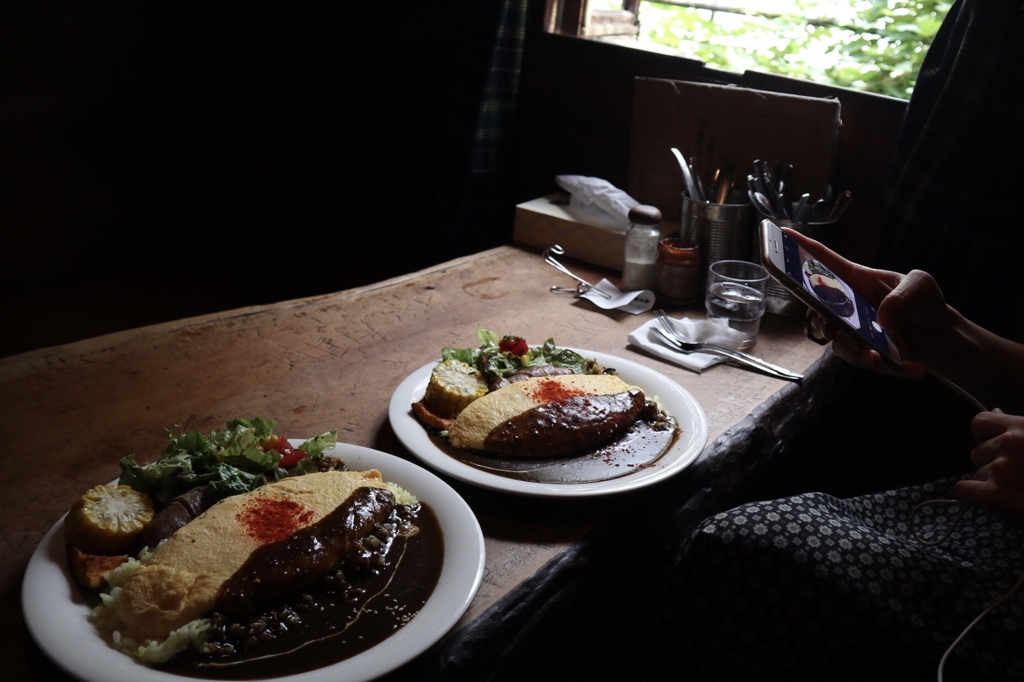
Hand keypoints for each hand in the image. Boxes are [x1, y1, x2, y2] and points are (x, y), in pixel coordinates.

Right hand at [788, 228, 942, 378]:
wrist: (941, 336)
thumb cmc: (924, 302)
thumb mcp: (920, 285)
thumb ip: (902, 296)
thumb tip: (882, 319)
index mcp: (856, 279)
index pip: (824, 260)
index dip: (802, 247)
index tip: (782, 233)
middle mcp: (847, 305)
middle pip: (818, 310)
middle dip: (820, 320)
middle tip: (830, 328)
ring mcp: (853, 330)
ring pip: (838, 343)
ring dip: (857, 352)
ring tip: (878, 358)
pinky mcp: (865, 352)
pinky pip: (866, 362)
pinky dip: (890, 368)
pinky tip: (916, 368)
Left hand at [955, 410, 1023, 528]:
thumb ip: (1019, 429)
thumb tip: (996, 411)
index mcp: (1023, 427)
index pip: (981, 422)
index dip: (984, 438)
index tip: (995, 449)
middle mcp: (1009, 444)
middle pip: (977, 452)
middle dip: (991, 465)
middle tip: (1015, 479)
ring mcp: (1000, 469)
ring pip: (975, 474)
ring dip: (988, 484)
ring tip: (1016, 494)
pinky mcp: (994, 495)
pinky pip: (964, 490)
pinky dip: (971, 497)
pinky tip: (990, 501)